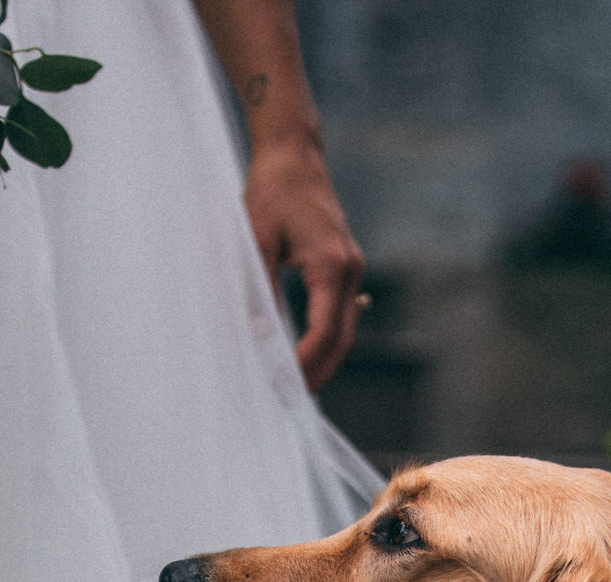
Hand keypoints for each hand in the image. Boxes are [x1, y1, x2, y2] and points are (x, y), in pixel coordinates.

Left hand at [243, 135, 364, 391]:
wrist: (294, 154)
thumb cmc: (271, 191)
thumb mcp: (256, 240)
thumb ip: (259, 289)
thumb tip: (257, 336)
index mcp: (331, 265)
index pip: (323, 332)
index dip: (303, 364)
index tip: (281, 382)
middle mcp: (350, 269)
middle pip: (344, 340)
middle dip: (319, 372)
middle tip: (292, 398)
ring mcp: (353, 268)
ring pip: (348, 330)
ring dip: (326, 359)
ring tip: (298, 383)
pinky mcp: (348, 265)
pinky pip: (344, 313)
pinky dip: (329, 339)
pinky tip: (308, 354)